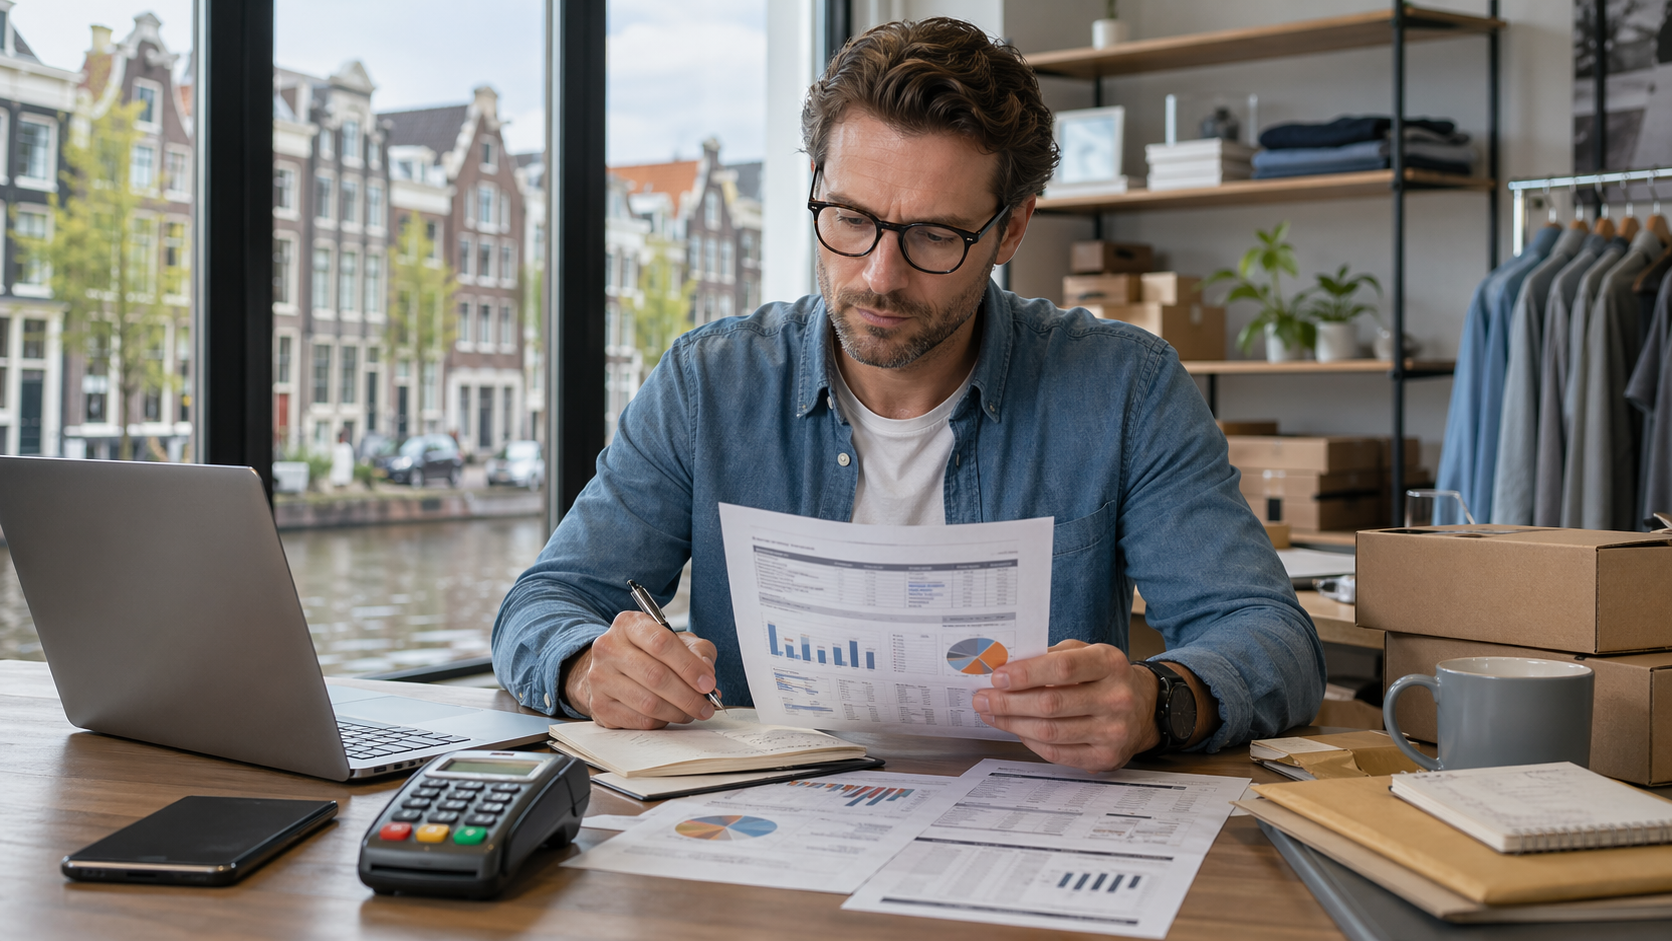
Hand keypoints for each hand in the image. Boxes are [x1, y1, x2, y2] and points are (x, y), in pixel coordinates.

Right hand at [564, 611, 718, 728]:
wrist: (613, 668)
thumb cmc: (649, 653)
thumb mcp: (678, 641)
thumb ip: (698, 652)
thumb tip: (706, 674)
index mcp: (629, 624)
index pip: (662, 643)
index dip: (689, 666)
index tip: (708, 683)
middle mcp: (608, 648)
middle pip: (655, 676)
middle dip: (688, 695)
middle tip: (706, 706)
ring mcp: (600, 677)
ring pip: (648, 702)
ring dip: (677, 712)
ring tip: (691, 712)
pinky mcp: (599, 705)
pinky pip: (639, 720)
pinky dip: (661, 722)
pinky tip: (670, 715)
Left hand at [972, 640, 1161, 771]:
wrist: (1143, 708)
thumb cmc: (1105, 677)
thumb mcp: (1086, 653)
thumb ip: (1051, 656)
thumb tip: (1005, 666)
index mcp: (1110, 664)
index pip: (1063, 668)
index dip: (1026, 673)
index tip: (997, 676)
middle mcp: (1116, 698)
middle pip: (1051, 703)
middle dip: (1009, 702)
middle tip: (983, 698)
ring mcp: (1113, 731)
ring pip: (1050, 732)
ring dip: (1013, 723)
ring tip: (991, 714)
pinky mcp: (1106, 757)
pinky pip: (1057, 753)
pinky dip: (1030, 741)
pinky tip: (1016, 730)